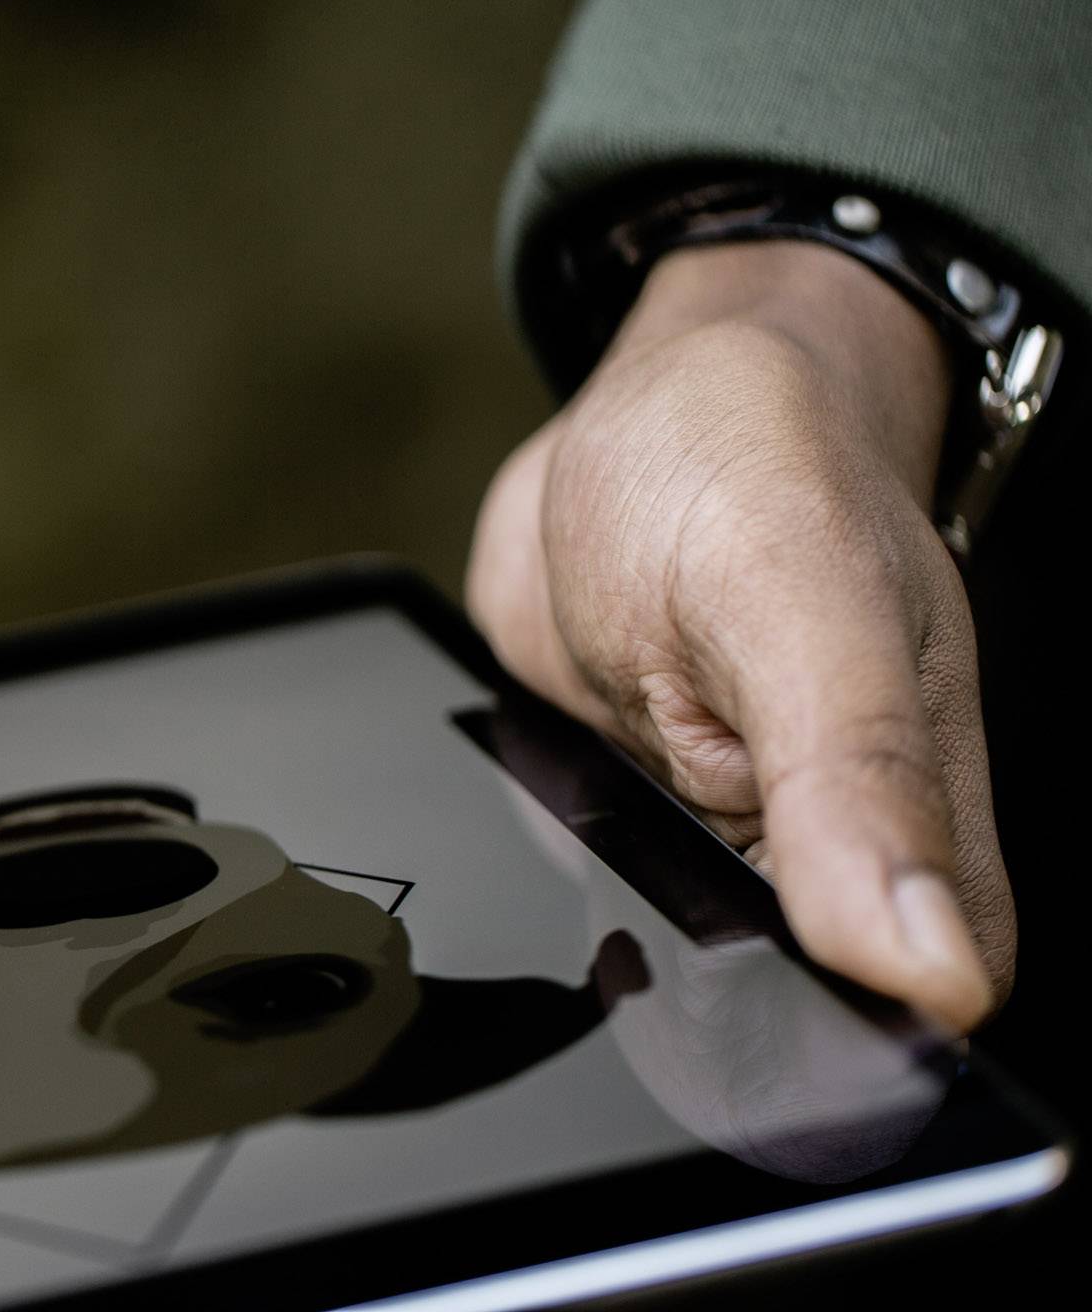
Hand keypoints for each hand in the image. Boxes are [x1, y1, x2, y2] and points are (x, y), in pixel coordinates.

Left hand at [468, 240, 1011, 1030]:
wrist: (655, 406)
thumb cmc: (761, 466)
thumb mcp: (804, 603)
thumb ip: (861, 783)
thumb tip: (931, 974)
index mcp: (923, 838)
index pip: (903, 1024)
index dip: (825, 1062)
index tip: (738, 1044)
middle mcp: (824, 866)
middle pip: (769, 1024)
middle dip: (690, 1013)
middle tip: (627, 893)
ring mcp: (709, 854)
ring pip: (658, 979)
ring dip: (602, 944)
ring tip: (586, 820)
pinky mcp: (618, 831)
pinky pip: (570, 905)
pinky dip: (538, 879)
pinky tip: (542, 816)